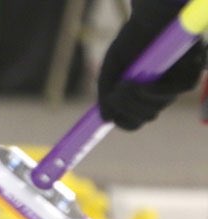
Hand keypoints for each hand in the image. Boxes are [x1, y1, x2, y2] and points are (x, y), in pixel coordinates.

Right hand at [98, 4, 206, 130]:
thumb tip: (106, 119)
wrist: (149, 15)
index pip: (136, 120)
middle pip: (147, 116)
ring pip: (159, 106)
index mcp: (144, 96)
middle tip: (115, 93)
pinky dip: (158, 92)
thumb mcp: (111, 70)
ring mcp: (178, 82)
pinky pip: (180, 90)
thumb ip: (106, 95)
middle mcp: (163, 92)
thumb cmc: (131, 40)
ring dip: (138, 100)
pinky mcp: (193, 70)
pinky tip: (143, 86)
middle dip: (128, 108)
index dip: (124, 121)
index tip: (112, 115)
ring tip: (124, 83)